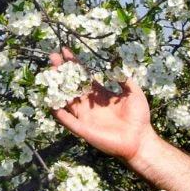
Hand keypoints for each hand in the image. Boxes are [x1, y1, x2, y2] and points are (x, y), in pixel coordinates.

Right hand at [48, 47, 155, 163]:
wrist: (139, 139)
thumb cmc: (139, 117)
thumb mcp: (134, 93)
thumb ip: (125, 80)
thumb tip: (116, 65)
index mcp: (100, 95)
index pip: (84, 76)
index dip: (75, 64)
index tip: (65, 51)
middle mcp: (90, 104)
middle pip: (71, 85)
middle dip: (62, 71)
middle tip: (53, 57)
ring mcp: (85, 117)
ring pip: (66, 100)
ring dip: (57, 88)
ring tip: (50, 74)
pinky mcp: (84, 129)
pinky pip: (68, 121)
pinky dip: (59, 113)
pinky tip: (51, 103)